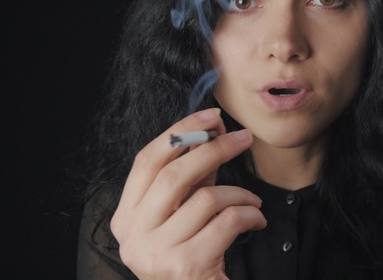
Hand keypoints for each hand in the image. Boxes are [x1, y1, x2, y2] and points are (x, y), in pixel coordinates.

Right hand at [110, 108, 265, 279]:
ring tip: (253, 200)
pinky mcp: (186, 266)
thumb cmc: (191, 257)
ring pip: (205, 198)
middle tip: (242, 138)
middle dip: (214, 149)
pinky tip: (256, 218)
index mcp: (126, 218)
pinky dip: (249, 214)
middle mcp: (133, 235)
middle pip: (174, 174)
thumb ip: (191, 178)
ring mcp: (156, 253)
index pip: (147, 161)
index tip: (210, 117)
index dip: (179, 132)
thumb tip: (209, 133)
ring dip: (239, 193)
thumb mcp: (183, 213)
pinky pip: (227, 222)